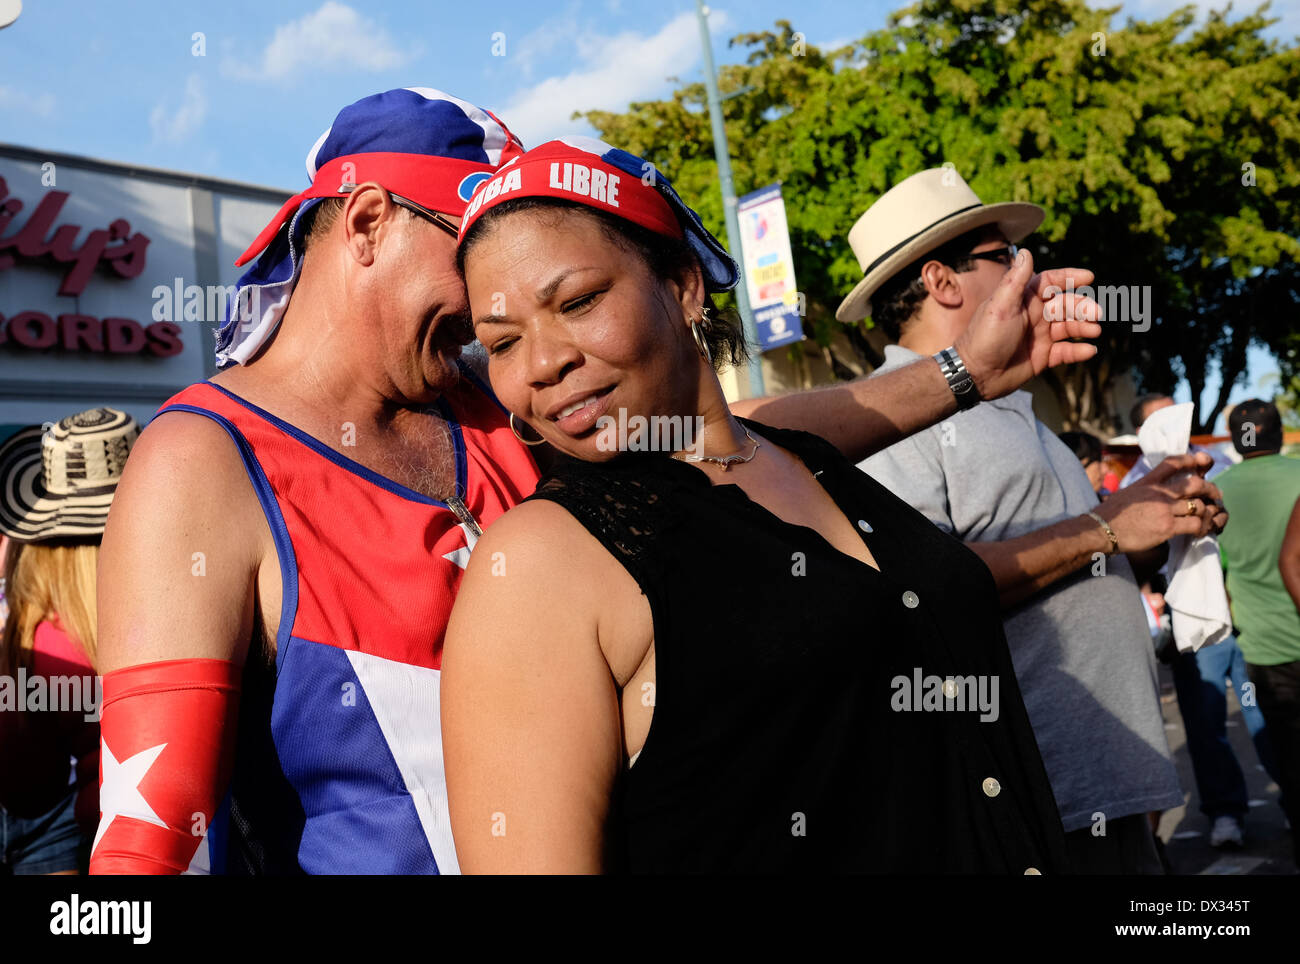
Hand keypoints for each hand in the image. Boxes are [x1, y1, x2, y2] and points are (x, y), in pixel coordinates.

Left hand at [954, 249, 1103, 399]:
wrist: (975, 374)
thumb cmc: (985, 337)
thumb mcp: (1000, 306)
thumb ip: (1015, 280)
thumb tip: (1026, 251)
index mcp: (1023, 299)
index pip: (1051, 282)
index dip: (1070, 277)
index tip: (1089, 277)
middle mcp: (1034, 315)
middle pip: (1066, 305)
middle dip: (1083, 307)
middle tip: (1097, 314)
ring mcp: (1039, 336)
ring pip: (1069, 327)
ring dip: (1084, 327)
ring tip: (1094, 331)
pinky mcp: (1042, 357)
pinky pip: (1066, 352)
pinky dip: (1078, 351)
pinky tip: (1089, 350)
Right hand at [1095, 453, 1227, 551]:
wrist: (1100, 530)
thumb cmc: (1110, 515)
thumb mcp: (1128, 493)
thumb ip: (1145, 490)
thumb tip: (1152, 493)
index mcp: (1148, 482)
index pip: (1173, 463)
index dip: (1191, 460)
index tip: (1201, 462)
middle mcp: (1158, 493)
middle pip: (1195, 484)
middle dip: (1211, 490)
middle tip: (1216, 497)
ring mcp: (1164, 509)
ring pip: (1199, 505)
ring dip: (1208, 512)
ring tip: (1209, 518)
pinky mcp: (1167, 527)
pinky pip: (1196, 524)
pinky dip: (1203, 527)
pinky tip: (1201, 531)